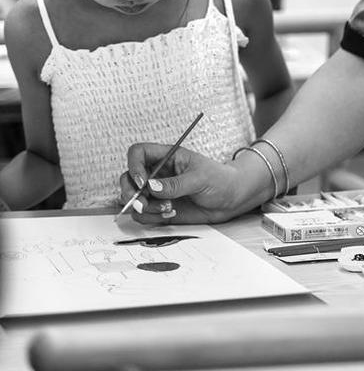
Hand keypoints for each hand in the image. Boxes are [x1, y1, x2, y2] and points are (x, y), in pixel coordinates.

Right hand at [118, 143, 238, 224]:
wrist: (230, 199)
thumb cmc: (219, 179)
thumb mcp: (200, 177)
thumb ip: (175, 183)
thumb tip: (151, 187)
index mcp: (166, 156)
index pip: (138, 153)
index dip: (134, 165)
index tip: (142, 182)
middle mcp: (157, 173)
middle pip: (127, 178)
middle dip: (131, 193)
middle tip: (144, 204)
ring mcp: (157, 192)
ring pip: (133, 199)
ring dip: (145, 208)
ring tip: (168, 209)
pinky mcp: (159, 208)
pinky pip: (143, 215)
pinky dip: (152, 217)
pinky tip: (171, 214)